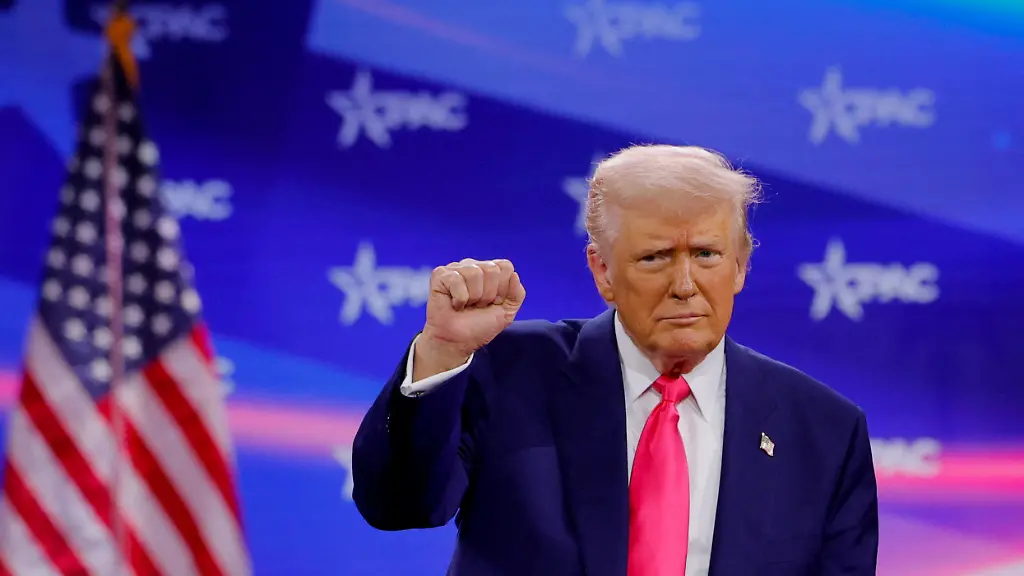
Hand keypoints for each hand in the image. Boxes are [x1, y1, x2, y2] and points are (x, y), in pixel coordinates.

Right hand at [415, 259, 525, 374]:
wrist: (458, 342)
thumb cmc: (479, 326)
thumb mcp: (507, 312)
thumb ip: (517, 294)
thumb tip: (514, 274)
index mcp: (490, 270)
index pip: (505, 266)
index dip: (502, 289)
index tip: (493, 303)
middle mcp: (473, 265)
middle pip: (491, 269)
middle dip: (488, 295)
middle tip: (477, 305)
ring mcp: (456, 269)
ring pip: (474, 273)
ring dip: (473, 297)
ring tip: (466, 305)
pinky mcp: (440, 275)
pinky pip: (456, 280)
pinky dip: (459, 298)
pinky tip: (454, 304)